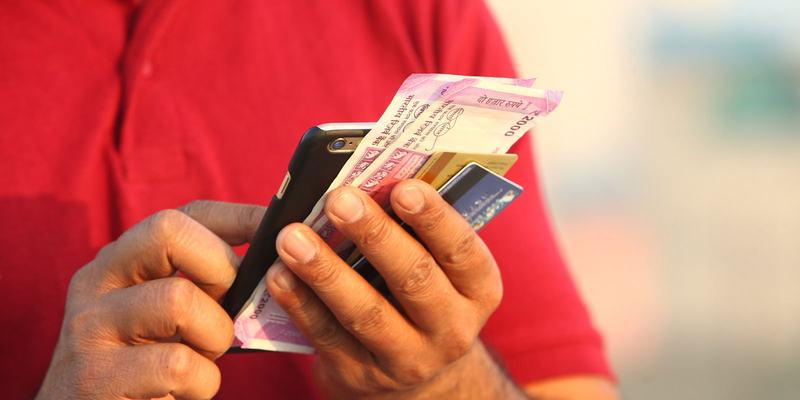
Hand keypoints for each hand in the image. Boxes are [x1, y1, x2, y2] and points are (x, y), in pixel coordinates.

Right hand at [37, 201, 263, 399]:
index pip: (180, 216)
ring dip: (214, 336)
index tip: (276, 228)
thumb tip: (276, 253)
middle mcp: (97, 281)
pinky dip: (201, 383)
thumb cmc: (148, 369)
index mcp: (120, 261)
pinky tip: (184, 392)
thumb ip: (205, 283)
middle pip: (170, 232)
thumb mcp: (171, 316)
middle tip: (228, 309)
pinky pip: (177, 364)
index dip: (235, 217)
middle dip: (220, 268)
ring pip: (179, 299)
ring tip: (201, 360)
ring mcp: (90, 327)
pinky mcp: (95, 376)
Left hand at [267, 180, 524, 398]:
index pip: (462, 251)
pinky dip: (300, 303)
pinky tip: (278, 275)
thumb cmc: (420, 292)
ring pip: (365, 313)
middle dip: (375, 236)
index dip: (435, 219)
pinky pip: (327, 337)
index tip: (404, 187)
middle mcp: (451, 329)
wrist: (416, 376)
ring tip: (291, 236)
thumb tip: (368, 176)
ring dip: (325, 271)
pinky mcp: (361, 376)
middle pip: (414, 279)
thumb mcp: (438, 266)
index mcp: (478, 289)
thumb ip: (415, 227)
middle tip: (339, 199)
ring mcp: (407, 358)